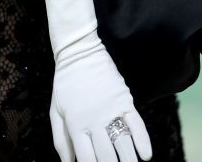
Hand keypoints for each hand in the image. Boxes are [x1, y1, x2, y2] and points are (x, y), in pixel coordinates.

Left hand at [49, 29, 151, 161]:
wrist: (78, 51)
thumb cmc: (65, 83)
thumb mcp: (55, 111)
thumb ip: (61, 140)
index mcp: (75, 124)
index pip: (87, 159)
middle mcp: (94, 120)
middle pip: (107, 156)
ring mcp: (111, 109)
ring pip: (123, 143)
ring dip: (129, 160)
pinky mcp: (124, 98)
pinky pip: (137, 123)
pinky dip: (143, 141)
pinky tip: (146, 155)